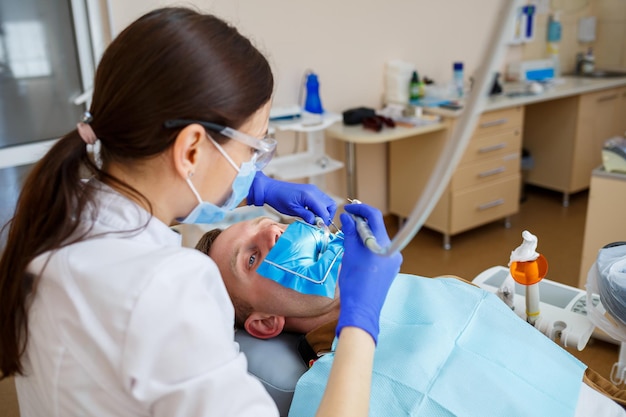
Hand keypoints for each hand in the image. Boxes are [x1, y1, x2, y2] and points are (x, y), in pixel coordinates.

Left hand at [247, 171, 336, 224]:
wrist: (271, 189)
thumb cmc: (279, 198)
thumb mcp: (293, 210)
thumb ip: (306, 216)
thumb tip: (316, 223)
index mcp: (310, 196)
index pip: (325, 211)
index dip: (324, 222)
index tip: (320, 229)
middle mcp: (314, 191)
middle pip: (330, 206)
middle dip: (327, 216)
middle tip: (320, 224)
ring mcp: (313, 190)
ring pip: (327, 202)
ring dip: (324, 212)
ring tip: (315, 219)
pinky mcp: (311, 190)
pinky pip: (321, 199)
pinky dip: (320, 207)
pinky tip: (312, 213)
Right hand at [336, 203, 401, 343]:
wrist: (362, 309)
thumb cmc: (354, 283)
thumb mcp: (349, 254)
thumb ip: (350, 232)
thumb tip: (347, 217)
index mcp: (383, 245)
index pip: (374, 217)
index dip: (360, 209)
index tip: (348, 209)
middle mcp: (392, 250)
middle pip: (378, 227)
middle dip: (362, 221)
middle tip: (347, 220)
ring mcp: (393, 260)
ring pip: (378, 239)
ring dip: (365, 234)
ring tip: (350, 236)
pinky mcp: (391, 268)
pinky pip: (380, 250)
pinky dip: (369, 245)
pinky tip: (358, 250)